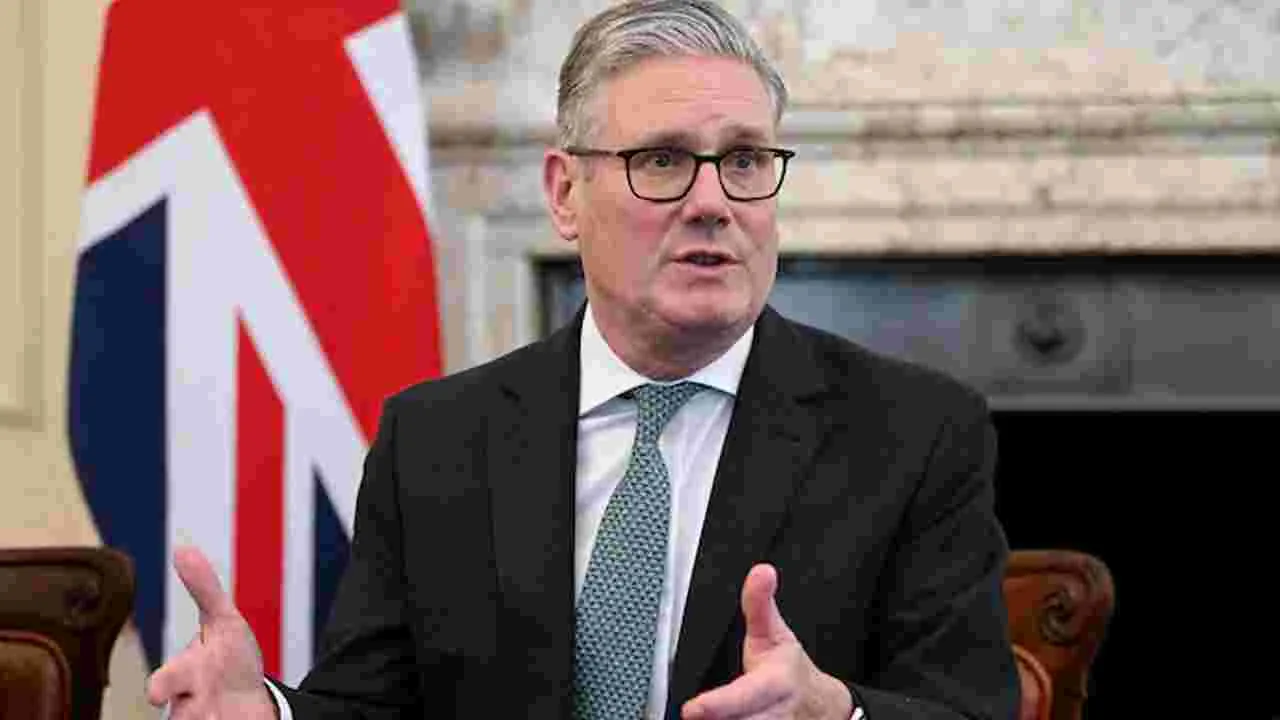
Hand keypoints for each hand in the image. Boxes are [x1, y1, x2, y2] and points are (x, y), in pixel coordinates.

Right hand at [146, 545, 277, 719]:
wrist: (250, 703)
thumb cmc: (231, 661)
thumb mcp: (224, 622)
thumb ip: (204, 589)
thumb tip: (182, 549)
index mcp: (184, 674)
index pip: (165, 681)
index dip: (162, 686)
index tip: (158, 693)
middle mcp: (187, 704)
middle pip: (180, 715)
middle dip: (190, 715)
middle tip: (208, 712)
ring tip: (225, 716)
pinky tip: (237, 719)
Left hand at [681, 564, 852, 719]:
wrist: (820, 707)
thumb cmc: (789, 670)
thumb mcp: (775, 634)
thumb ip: (759, 604)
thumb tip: (760, 572)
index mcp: (773, 686)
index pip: (744, 696)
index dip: (718, 705)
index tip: (692, 710)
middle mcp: (770, 717)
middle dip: (713, 718)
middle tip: (689, 713)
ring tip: (696, 716)